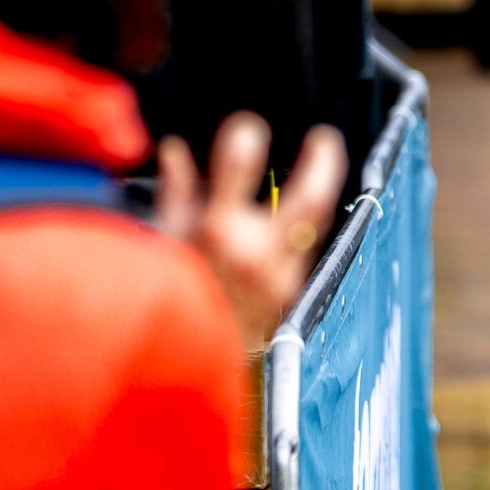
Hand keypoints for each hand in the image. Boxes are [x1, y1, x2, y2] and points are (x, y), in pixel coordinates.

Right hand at [156, 113, 348, 349]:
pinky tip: (297, 215)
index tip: (249, 126)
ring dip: (319, 191)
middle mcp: (257, 254)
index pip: (238, 169)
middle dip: (323, 163)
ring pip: (314, 224)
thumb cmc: (167, 300)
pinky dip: (300, 229)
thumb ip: (175, 193)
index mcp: (217, 235)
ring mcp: (281, 277)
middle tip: (326, 139)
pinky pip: (303, 251)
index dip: (245, 139)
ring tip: (322, 164)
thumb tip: (176, 151)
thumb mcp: (163, 242)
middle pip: (309, 199)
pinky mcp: (290, 295)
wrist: (186, 362)